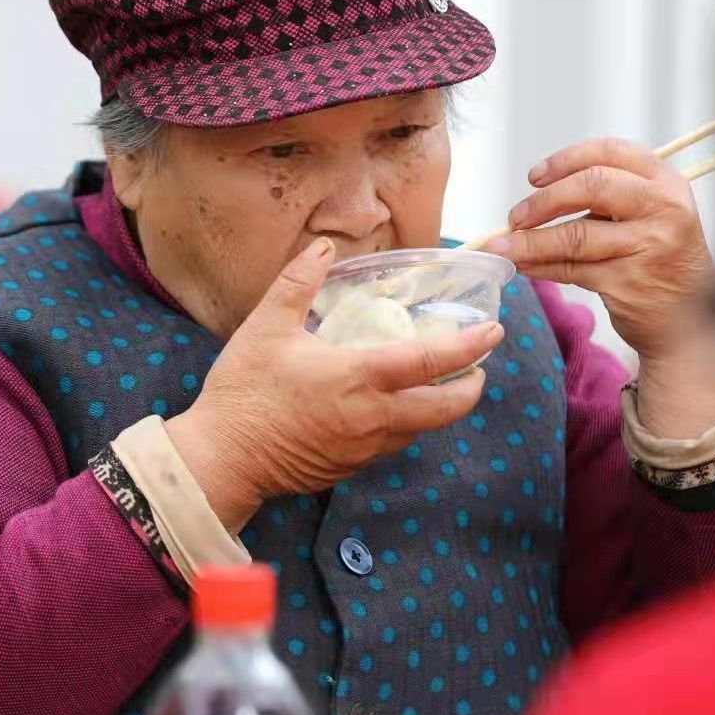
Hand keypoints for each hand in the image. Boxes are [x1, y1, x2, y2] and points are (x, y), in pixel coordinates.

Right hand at [164, 238, 503, 530]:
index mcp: (359, 377)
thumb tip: (324, 246)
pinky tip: (388, 410)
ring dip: (439, 408)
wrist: (222, 458)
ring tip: (437, 385)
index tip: (492, 331)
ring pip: (422, 429)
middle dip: (471, 387)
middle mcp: (374, 417)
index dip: (469, 345)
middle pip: (446, 408)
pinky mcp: (350, 467)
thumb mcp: (266, 327)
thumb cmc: (244, 391)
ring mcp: (365, 448)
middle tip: (476, 367)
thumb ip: (299, 282)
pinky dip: (404, 425)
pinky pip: (392, 445)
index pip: (431, 361)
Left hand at [488, 138, 714, 358]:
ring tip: (503, 246)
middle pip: (591, 186)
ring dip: (529, 241)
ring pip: (575, 235)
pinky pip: (571, 270)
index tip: (535, 176)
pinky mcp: (628, 283)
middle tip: (515, 216)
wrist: (691, 321)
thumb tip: (537, 196)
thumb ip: (608, 198)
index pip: (611, 153)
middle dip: (543, 201)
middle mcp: (664, 210)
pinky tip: (524, 266)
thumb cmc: (660, 262)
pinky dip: (540, 267)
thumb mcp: (649, 216)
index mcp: (667, 184)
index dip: (565, 160)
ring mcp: (649, 246)